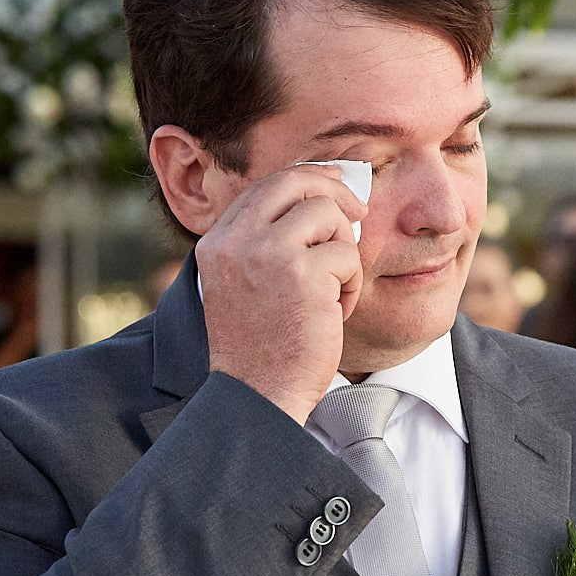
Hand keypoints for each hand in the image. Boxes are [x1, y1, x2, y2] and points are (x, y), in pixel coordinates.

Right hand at [197, 165, 366, 423]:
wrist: (258, 396)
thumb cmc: (261, 347)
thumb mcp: (244, 285)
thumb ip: (265, 243)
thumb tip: (319, 196)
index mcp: (216, 243)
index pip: (267, 185)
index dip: (308, 180)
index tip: (335, 188)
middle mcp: (235, 241)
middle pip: (296, 182)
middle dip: (336, 192)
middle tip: (360, 212)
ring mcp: (267, 254)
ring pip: (328, 215)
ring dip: (343, 251)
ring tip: (332, 290)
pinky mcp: (302, 274)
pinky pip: (347, 255)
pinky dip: (351, 284)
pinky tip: (333, 313)